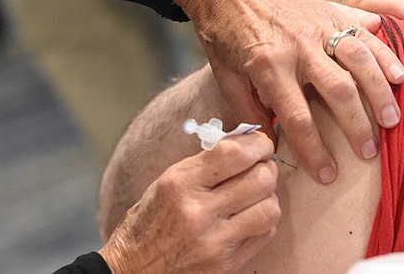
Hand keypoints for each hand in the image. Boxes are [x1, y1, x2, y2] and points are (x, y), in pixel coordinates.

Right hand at [99, 131, 279, 273]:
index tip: (260, 143)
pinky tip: (248, 217)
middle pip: (261, 179)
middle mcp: (198, 212)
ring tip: (254, 195)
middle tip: (260, 167)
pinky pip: (265, 234)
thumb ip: (206, 163)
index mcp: (180, 184)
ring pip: (270, 208)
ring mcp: (215, 241)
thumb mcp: (168, 181)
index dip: (257, 144)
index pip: (235, 154)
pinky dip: (263, 221)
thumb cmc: (150, 221)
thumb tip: (245, 142)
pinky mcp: (227, 263)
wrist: (134, 268)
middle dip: (266, 168)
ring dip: (267, 197)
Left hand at [174, 0, 403, 183]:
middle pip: (338, 92)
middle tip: (369, 153)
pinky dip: (384, 51)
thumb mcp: (224, 76)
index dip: (316, 151)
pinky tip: (400, 74)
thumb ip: (248, 111)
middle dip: (357, 126)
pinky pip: (362, 30)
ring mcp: (316, 25)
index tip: (328, 175)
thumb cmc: (222, 31)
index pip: (298, 118)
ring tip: (392, 120)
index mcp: (268, 66)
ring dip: (380, 91)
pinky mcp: (327, 9)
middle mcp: (297, 46)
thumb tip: (269, 144)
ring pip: (359, 59)